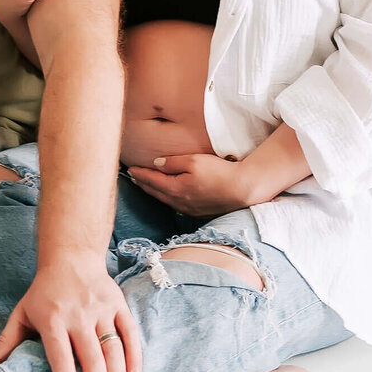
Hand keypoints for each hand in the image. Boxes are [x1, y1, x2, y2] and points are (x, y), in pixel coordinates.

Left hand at [0, 252, 141, 371]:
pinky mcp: (118, 304)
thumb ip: (7, 341)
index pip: (61, 358)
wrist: (70, 257)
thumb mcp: (21, 312)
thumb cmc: (44, 290)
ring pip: (112, 349)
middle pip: (91, 358)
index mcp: (52, 320)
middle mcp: (78, 315)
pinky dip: (134, 355)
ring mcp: (100, 309)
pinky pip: (129, 332)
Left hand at [127, 152, 253, 217]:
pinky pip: (175, 204)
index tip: (130, 169)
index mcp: (175, 189)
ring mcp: (188, 209)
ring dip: (153, 191)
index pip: (152, 181)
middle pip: (155, 192)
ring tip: (145, 184)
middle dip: (143, 184)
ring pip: (164, 199)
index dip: (140, 174)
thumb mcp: (193, 161)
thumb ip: (172, 162)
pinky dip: (166, 197)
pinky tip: (166, 194)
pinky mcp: (198, 211)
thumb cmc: (218, 172)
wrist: (241, 189)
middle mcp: (179, 202)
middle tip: (133, 176)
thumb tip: (155, 164)